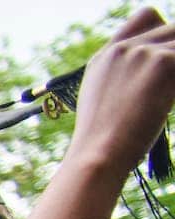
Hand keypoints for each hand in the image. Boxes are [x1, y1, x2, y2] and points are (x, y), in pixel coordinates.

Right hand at [69, 9, 174, 179]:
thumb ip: (124, 76)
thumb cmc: (102, 143)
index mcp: (106, 56)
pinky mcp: (163, 62)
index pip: (146, 17)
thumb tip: (154, 74)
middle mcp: (123, 49)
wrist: (98, 154)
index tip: (169, 54)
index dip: (164, 30)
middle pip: (173, 28)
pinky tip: (173, 100)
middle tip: (170, 83)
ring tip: (170, 94)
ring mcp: (142, 53)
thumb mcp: (103, 101)